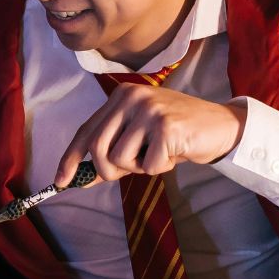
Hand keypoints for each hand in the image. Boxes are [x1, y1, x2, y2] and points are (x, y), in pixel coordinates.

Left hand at [55, 85, 246, 185]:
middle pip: (98, 149)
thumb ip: (111, 149)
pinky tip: (174, 154)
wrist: (219, 125)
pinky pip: (148, 166)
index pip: (86, 130)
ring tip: (159, 153)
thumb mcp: (138, 136)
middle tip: (134, 168)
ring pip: (120, 159)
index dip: (71, 158)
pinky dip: (160, 168)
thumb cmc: (175, 133)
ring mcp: (149, 110)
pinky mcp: (166, 127)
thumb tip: (80, 177)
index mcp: (120, 96)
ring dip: (140, 167)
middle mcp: (132, 97)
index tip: (60, 181)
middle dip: (109, 170)